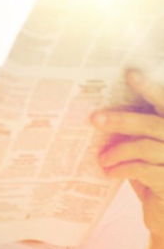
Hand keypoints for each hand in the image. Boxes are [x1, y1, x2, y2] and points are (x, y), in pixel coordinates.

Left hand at [93, 69, 163, 239]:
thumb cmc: (153, 175)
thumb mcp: (145, 149)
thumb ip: (135, 132)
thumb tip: (101, 113)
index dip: (150, 87)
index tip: (130, 73)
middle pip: (155, 123)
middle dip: (123, 119)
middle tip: (94, 119)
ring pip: (146, 146)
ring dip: (117, 150)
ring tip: (100, 158)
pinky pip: (143, 169)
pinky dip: (122, 168)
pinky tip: (108, 172)